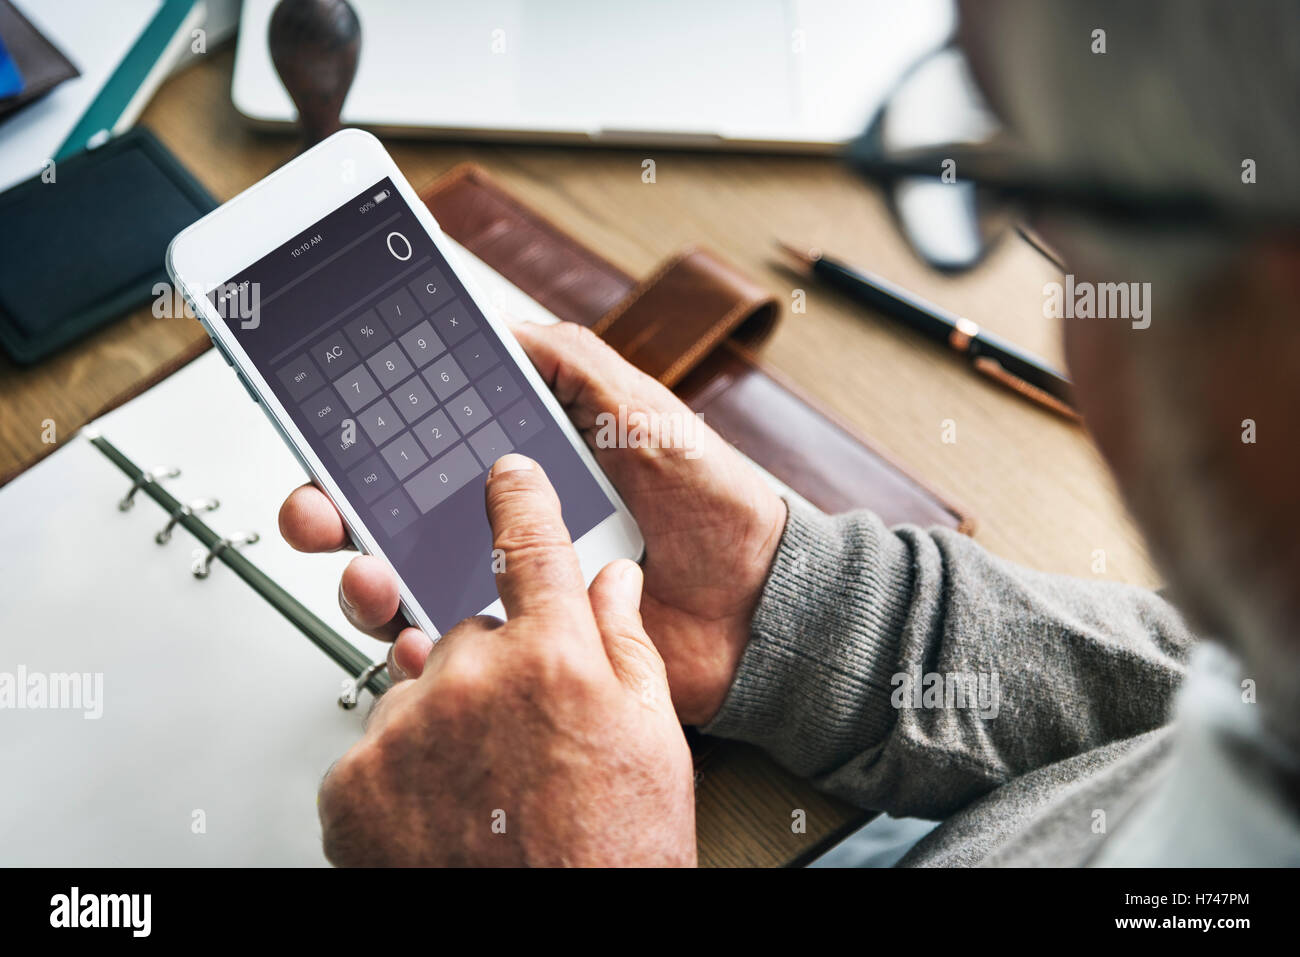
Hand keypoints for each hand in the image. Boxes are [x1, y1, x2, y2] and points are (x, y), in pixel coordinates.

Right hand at [279, 321, 786, 723]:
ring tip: (372, 577)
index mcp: (518, 468)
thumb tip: (500, 325)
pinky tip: (417, 641)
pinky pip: (454, 656)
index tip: (325, 431)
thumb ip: (573, 366)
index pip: (417, 448)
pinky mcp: (524, 652)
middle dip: (332, 512)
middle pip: (386, 519)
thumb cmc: (712, 504)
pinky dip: (419, 653)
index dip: (362, 441)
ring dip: (365, 582)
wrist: (758, 605)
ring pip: (402, 589)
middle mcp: (497, 528)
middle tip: (317, 510)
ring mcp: (505, 591)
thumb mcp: (643, 412)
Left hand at [317, 455, 695, 865]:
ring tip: (486, 788)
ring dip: (444, 722)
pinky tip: (446, 809)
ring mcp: (406, 730)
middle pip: (467, 634)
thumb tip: (613, 581)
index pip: (529, 546)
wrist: (556, 942)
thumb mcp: (653, 739)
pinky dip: (401, 771)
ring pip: (418, 691)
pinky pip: (374, 746)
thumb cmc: (613, 853)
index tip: (506, 480)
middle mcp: (472, 680)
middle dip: (491, 670)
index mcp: (554, 657)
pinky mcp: (353, 782)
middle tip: (523, 736)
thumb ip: (626, 643)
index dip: (519, 503)